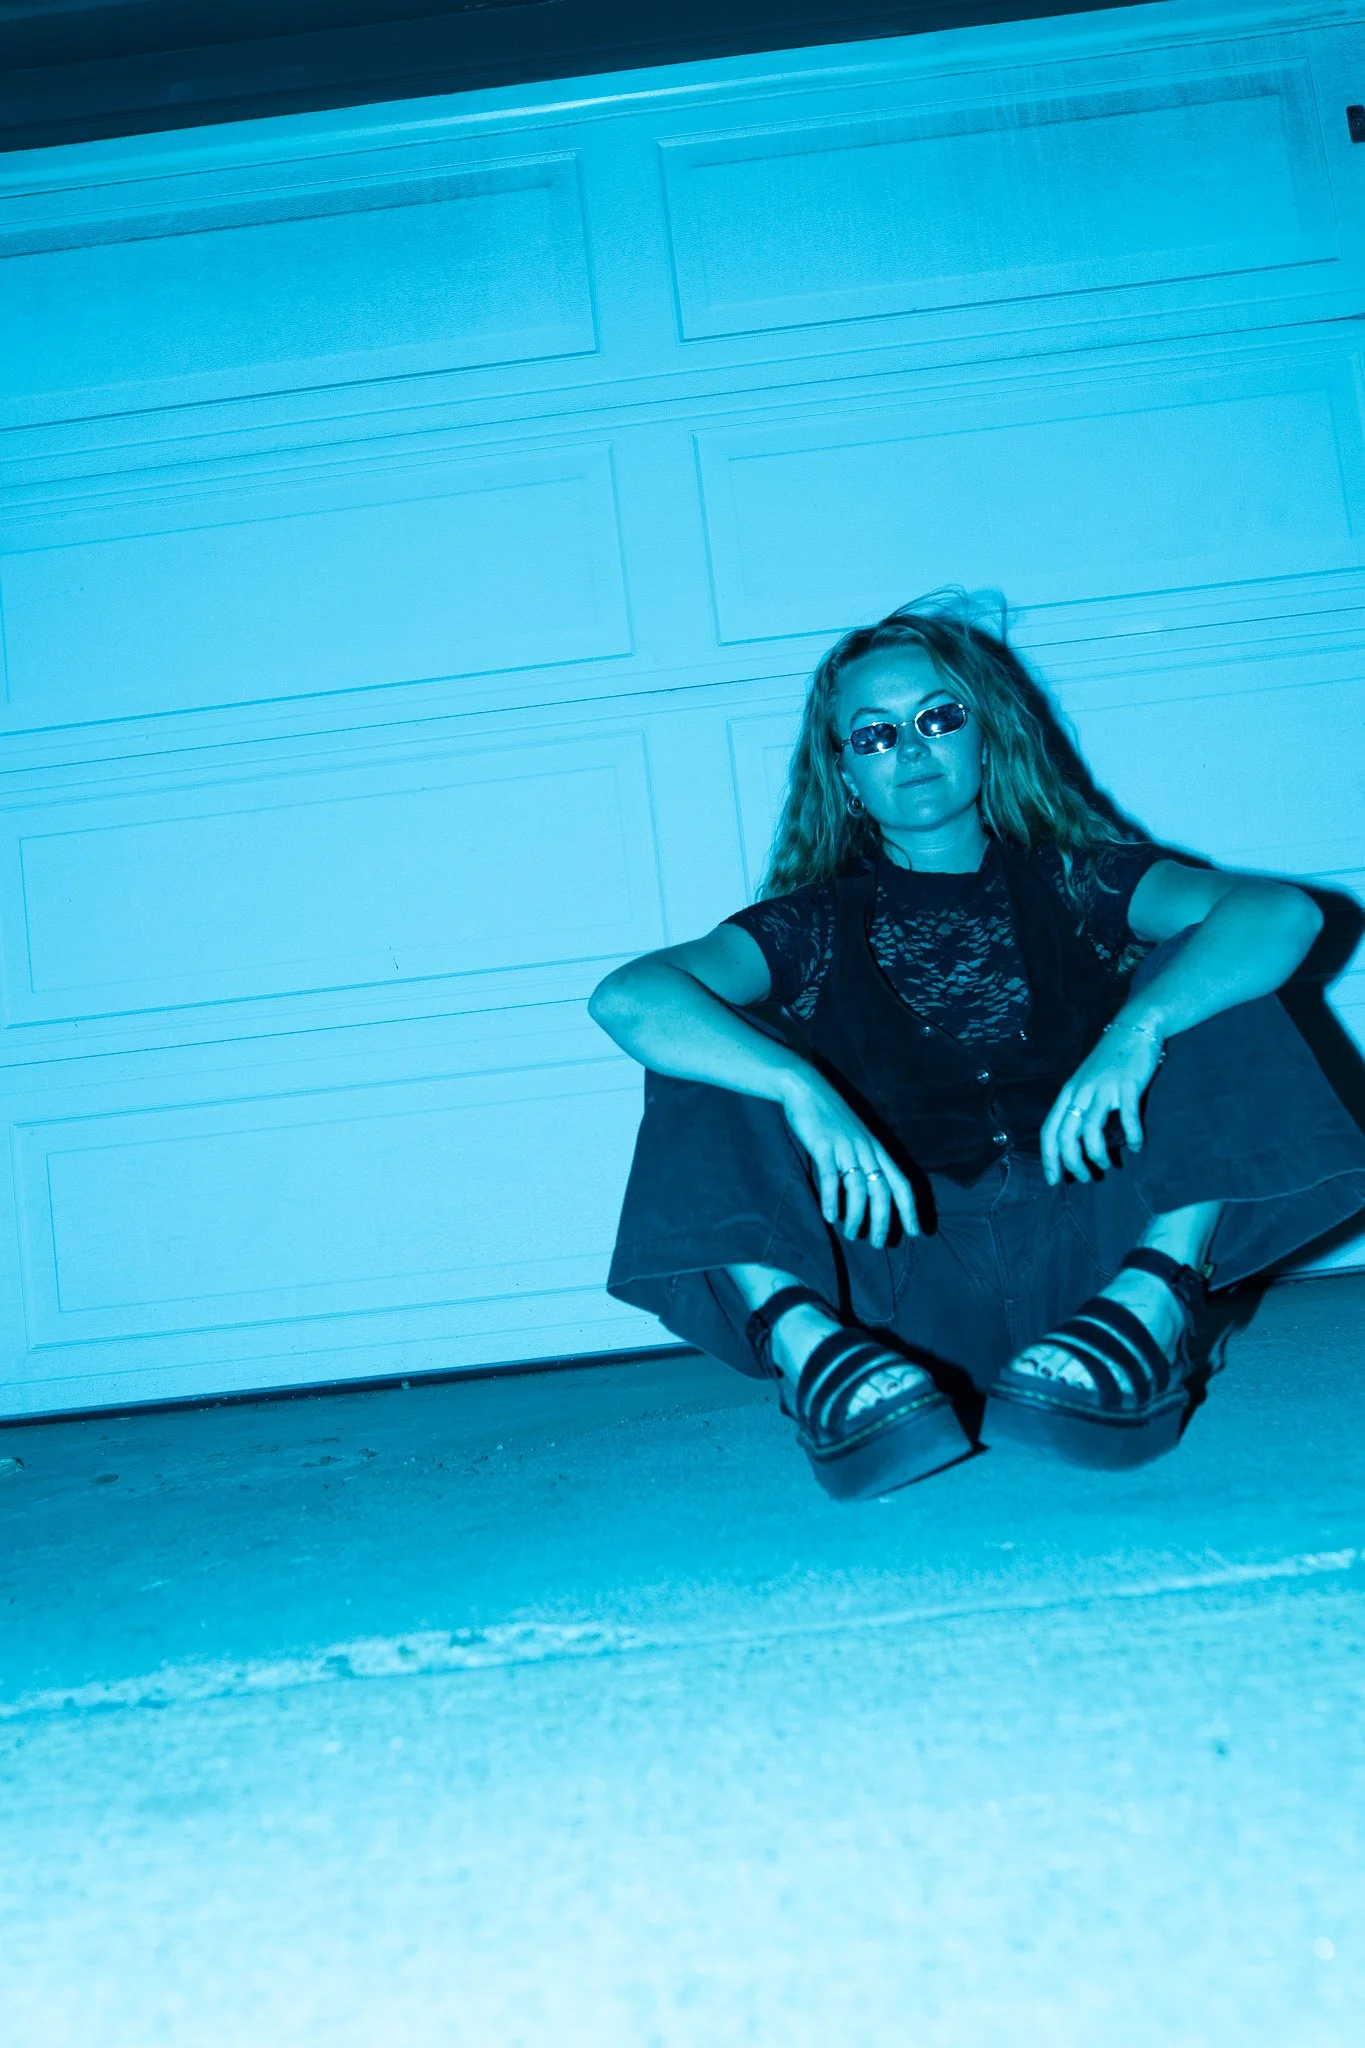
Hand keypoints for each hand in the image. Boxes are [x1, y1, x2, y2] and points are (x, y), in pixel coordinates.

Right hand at [778, 1072, 917, 1245]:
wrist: (806, 1087)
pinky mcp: (824, 1145)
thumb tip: (864, 1190)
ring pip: (858, 1188)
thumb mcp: (854, 1136)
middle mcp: (866, 1149)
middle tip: (879, 1243)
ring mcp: (845, 1147)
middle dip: (884, 1220)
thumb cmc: (830, 1115)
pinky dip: (831, 1199)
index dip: (910, 1208)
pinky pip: (830, 1177)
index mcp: (876, 1148)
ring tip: (852, 1234)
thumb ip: (861, 1158)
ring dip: (857, 1216)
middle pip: (882, 1190)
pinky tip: (829, 1216)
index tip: (916, 1232)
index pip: (901, 1182)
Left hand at [1041, 1020, 1164, 1184]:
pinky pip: (1127, 1117)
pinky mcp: (1127, 1085)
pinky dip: (1132, 1136)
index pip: (1049, 1130)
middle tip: (1085, 1178)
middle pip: (1066, 1135)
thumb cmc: (1110, 1061)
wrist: (1134, 1029)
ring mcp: (1103, 1088)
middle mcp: (1081, 1092)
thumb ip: (1079, 1107)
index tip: (1053, 1180)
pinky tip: (1136, 1146)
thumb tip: (1077, 1142)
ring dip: (1097, 1154)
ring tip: (1106, 1165)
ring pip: (1090, 1130)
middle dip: (1072, 1163)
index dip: (1049, 1158)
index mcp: (1068, 1093)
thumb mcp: (1085, 1082)